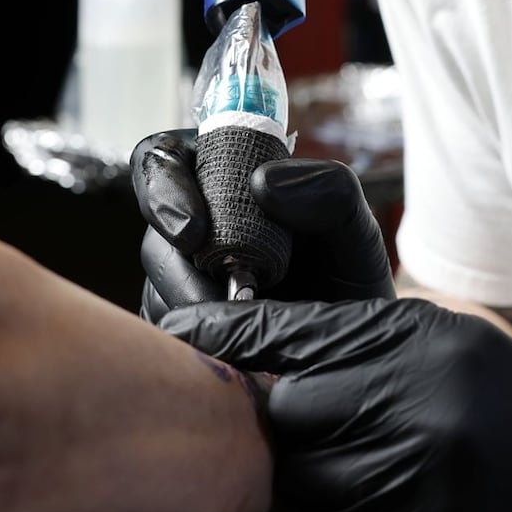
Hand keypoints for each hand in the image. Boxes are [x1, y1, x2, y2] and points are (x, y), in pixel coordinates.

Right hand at [132, 129, 395, 321]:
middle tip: (218, 299)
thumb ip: (326, 189)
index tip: (192, 230)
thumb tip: (262, 182)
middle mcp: (194, 226)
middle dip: (175, 269)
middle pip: (154, 234)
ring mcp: (182, 280)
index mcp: (222, 178)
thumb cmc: (349, 275)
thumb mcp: (354, 223)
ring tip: (245, 328)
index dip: (162, 187)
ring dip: (191, 310)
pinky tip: (234, 352)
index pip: (163, 159)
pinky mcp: (182, 328)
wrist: (357, 346)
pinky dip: (196, 342)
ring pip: (155, 290)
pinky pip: (168, 334)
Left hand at [161, 297, 511, 511]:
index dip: (224, 334)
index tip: (174, 330)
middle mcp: (417, 408)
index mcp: (418, 341)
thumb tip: (263, 347)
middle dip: (272, 419)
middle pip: (286, 415)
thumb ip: (357, 340)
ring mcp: (421, 482)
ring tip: (323, 459)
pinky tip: (337, 497)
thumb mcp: (442, 339)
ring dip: (297, 478)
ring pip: (302, 484)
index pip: (291, 334)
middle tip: (263, 417)